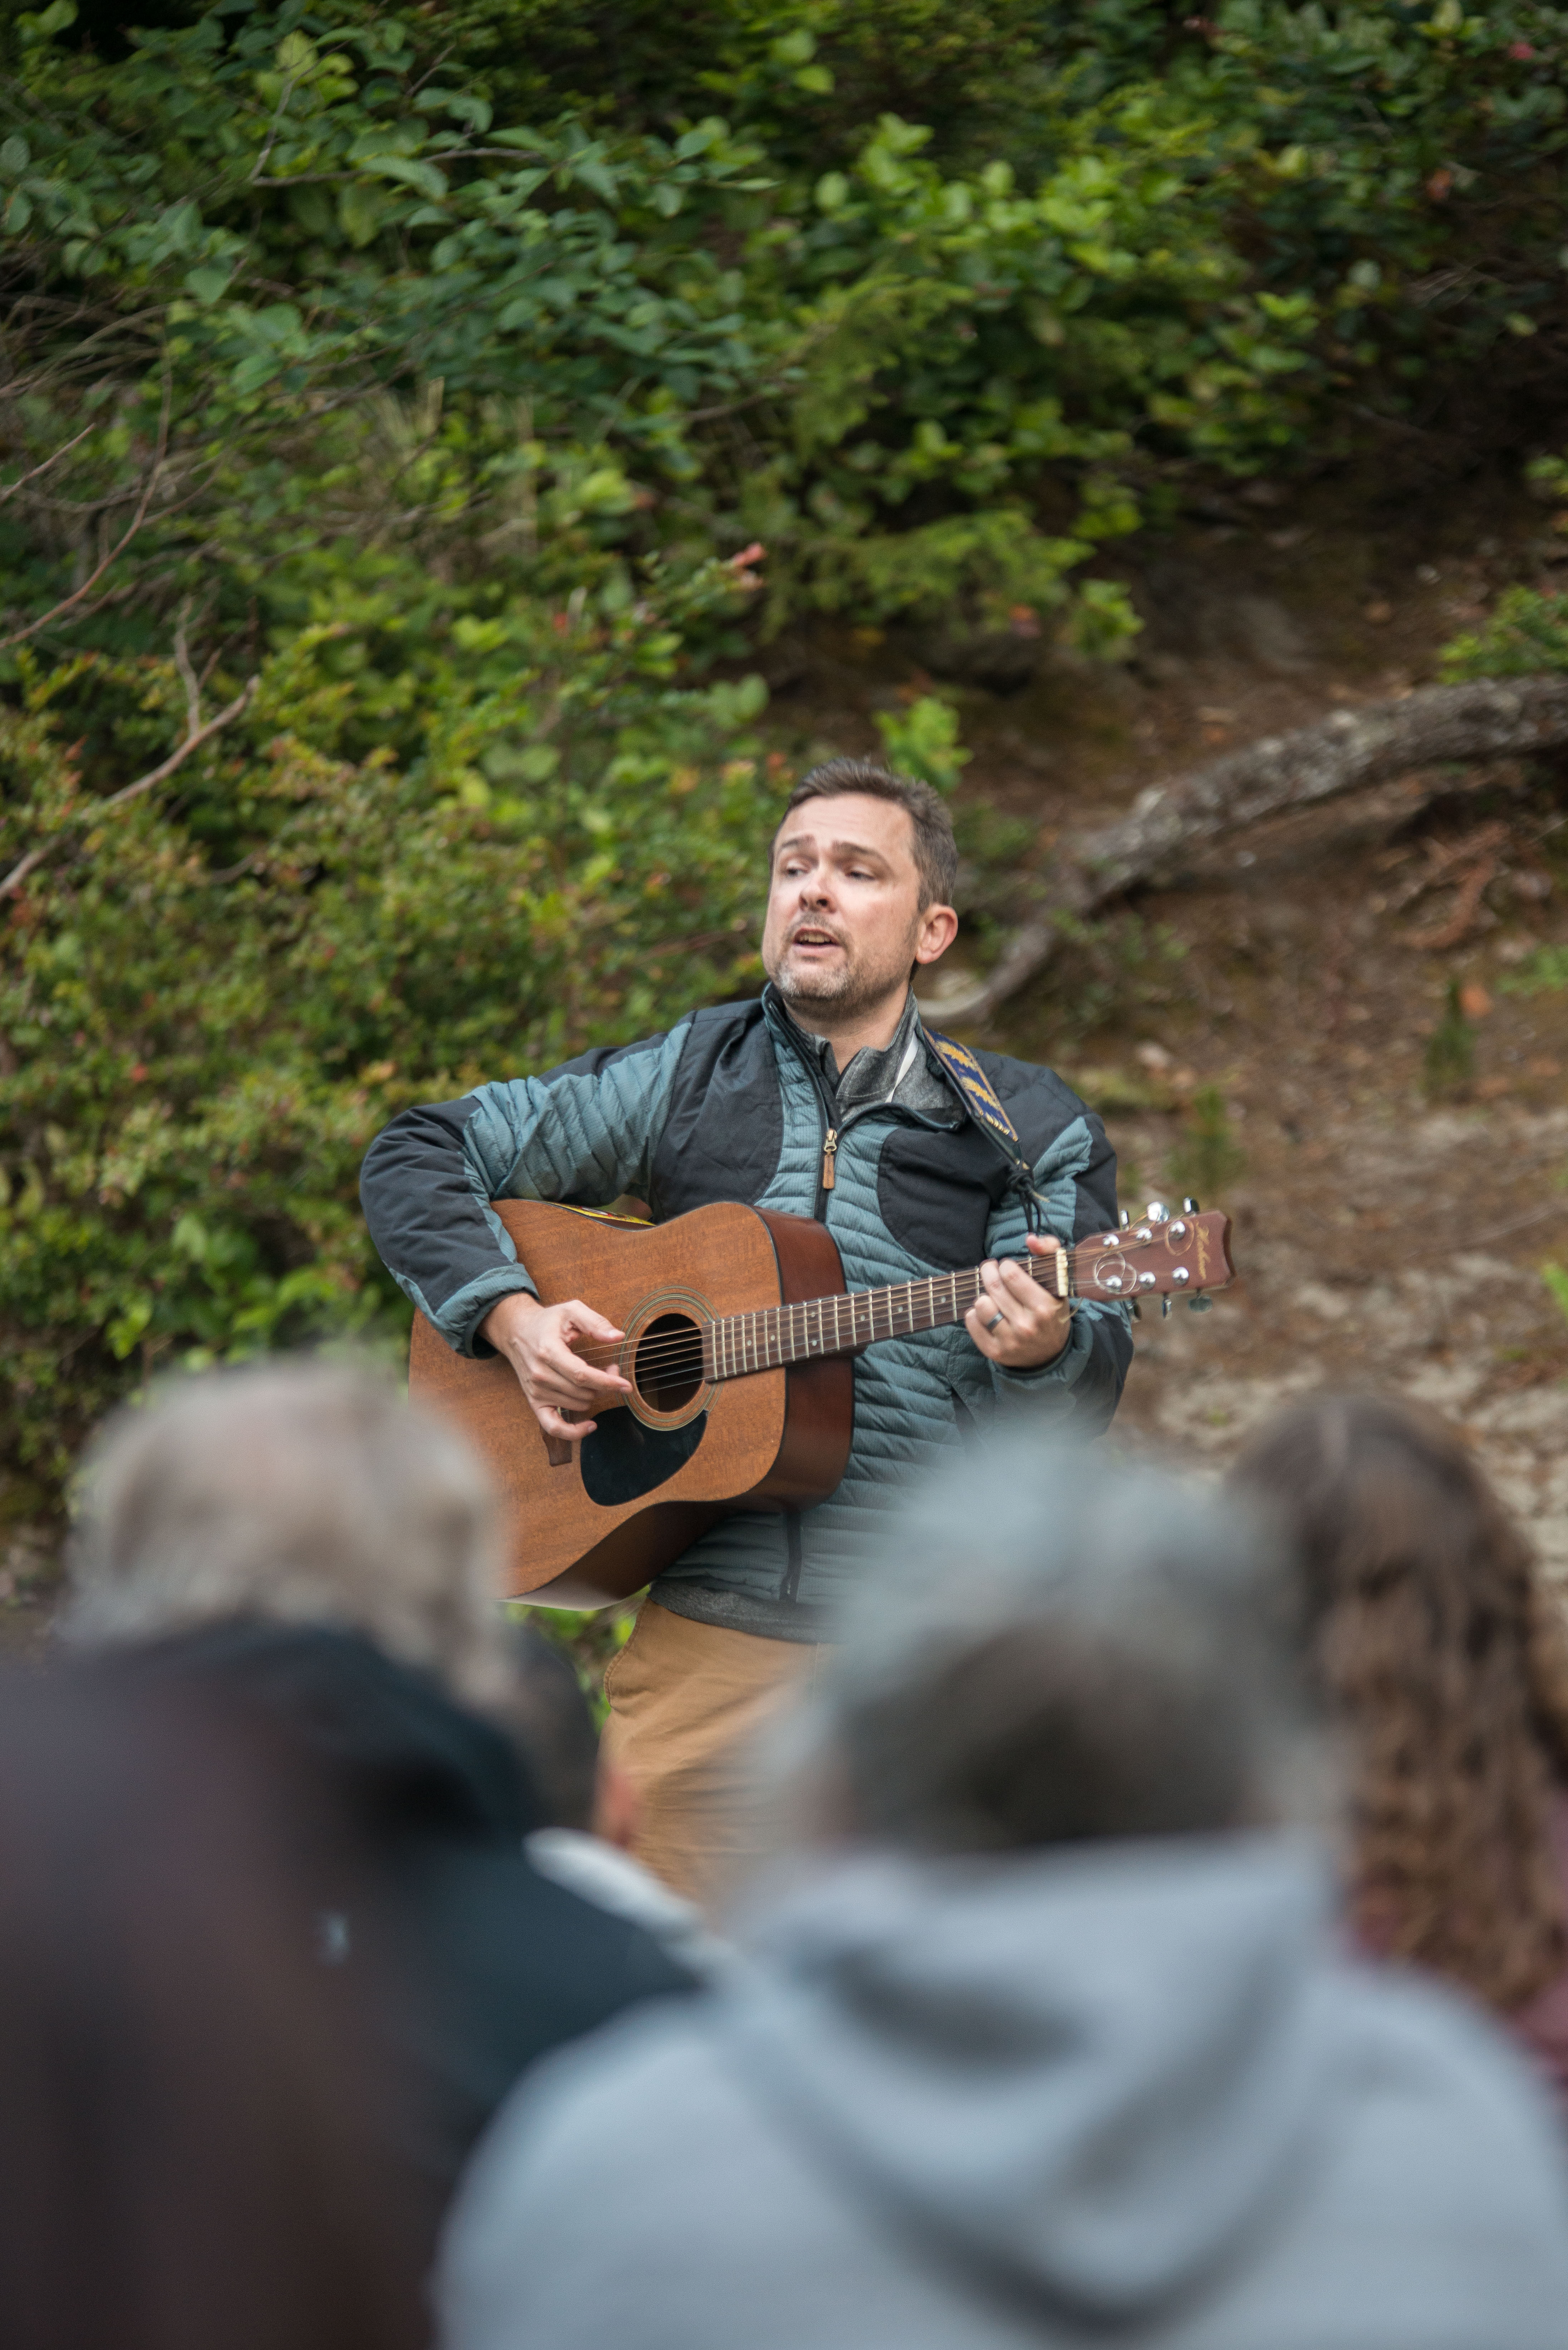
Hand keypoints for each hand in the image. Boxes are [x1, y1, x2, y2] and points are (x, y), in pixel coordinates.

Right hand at [481, 1290, 632, 1440]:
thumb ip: (595, 1322)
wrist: (516, 1331)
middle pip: (583, 1391)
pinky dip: (572, 1432)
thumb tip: (617, 1337)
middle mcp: (540, 1375)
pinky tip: (590, 1426)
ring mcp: (536, 1391)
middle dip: (605, 1384)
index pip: (582, 1375)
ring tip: (597, 1378)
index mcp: (548, 1351)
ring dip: (594, 1395)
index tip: (626, 1385)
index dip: (607, 1382)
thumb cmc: (546, 1322)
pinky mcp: (534, 1401)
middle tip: (611, 1369)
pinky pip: (553, 1427)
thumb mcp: (571, 1311)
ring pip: (577, 1404)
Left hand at [964, 1234, 1070, 1371]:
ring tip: (992, 1296)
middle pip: (993, 1287)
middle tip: (990, 1270)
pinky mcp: (995, 1351)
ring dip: (983, 1295)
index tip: (1008, 1268)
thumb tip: (1030, 1239)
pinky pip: (972, 1322)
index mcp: (1044, 1307)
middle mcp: (1027, 1326)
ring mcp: (1010, 1341)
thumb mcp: (1058, 1281)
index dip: (1005, 1266)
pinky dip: (974, 1313)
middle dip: (988, 1272)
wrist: (1050, 1353)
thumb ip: (1049, 1251)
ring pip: (981, 1304)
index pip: (1011, 1275)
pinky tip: (987, 1313)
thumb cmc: (1051, 1310)